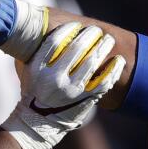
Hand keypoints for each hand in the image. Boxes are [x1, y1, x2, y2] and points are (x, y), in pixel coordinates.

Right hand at [2, 23, 125, 148]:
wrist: (38, 123)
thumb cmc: (33, 91)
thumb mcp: (28, 70)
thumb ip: (38, 51)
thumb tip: (50, 27)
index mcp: (38, 68)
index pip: (55, 41)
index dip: (68, 29)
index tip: (77, 25)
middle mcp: (55, 79)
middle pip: (77, 48)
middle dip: (90, 35)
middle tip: (97, 30)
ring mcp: (71, 90)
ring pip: (92, 62)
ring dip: (104, 47)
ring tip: (109, 40)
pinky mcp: (85, 100)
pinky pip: (104, 81)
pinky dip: (114, 69)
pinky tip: (119, 60)